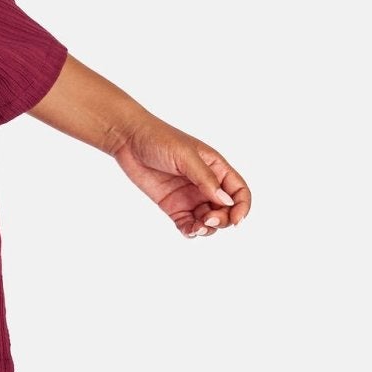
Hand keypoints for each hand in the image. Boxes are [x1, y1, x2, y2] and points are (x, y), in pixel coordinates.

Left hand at [110, 116, 250, 238]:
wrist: (129, 140)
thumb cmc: (160, 139)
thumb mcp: (186, 156)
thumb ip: (206, 179)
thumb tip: (226, 201)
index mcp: (217, 168)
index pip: (239, 192)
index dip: (242, 207)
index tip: (235, 220)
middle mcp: (207, 185)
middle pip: (226, 211)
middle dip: (223, 220)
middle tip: (208, 220)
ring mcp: (190, 197)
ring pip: (208, 221)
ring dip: (207, 229)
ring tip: (197, 227)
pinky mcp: (173, 206)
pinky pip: (188, 224)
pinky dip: (191, 231)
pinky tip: (189, 231)